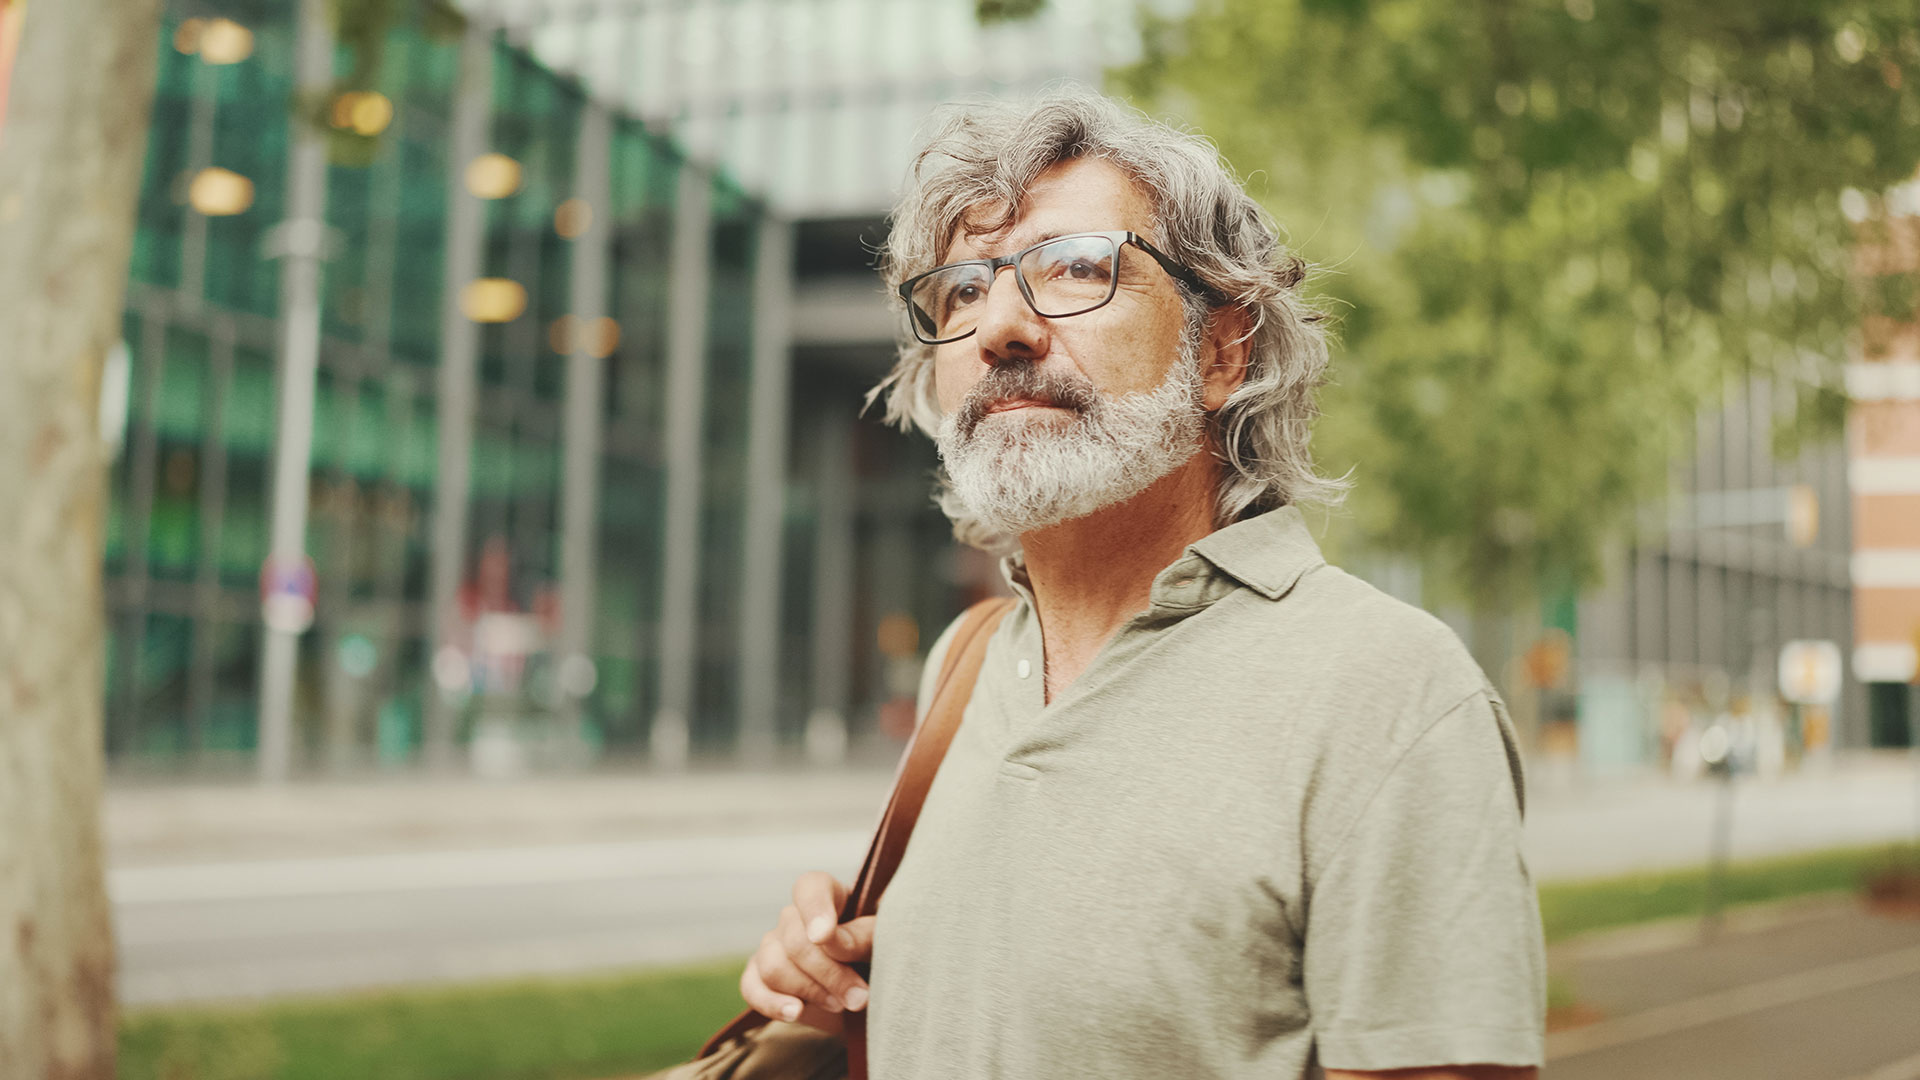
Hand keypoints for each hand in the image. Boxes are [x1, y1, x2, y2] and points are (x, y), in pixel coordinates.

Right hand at [739, 871, 875, 1033]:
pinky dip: (772, 1003)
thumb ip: (863, 934)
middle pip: (794, 941)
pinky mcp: (761, 977)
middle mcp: (796, 918)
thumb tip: (828, 938)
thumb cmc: (883, 957)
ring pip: (773, 966)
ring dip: (809, 991)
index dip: (814, 910)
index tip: (824, 936)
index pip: (811, 888)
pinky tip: (796, 1012)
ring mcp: (774, 946)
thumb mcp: (885, 941)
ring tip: (841, 1004)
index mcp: (829, 896)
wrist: (872, 995)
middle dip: (829, 974)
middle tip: (859, 996)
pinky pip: (751, 988)